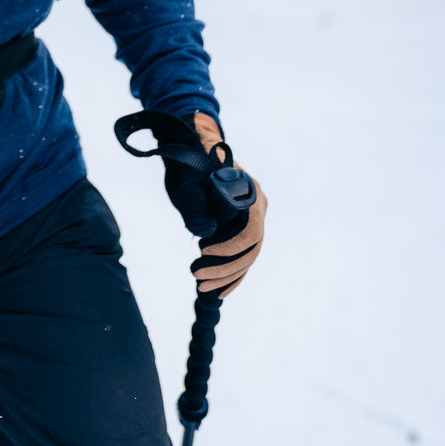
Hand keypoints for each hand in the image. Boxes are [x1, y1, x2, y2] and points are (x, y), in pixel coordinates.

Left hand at [113, 107, 265, 297]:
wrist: (192, 154)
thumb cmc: (188, 165)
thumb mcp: (186, 184)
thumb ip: (196, 206)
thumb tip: (205, 233)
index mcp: (249, 192)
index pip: (250, 230)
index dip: (230, 246)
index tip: (202, 251)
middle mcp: (258, 207)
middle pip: (251, 248)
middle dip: (225, 268)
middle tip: (196, 276)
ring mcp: (254, 219)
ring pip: (247, 257)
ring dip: (226, 275)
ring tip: (201, 286)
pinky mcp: (243, 230)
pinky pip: (243, 256)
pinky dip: (232, 275)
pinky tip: (218, 291)